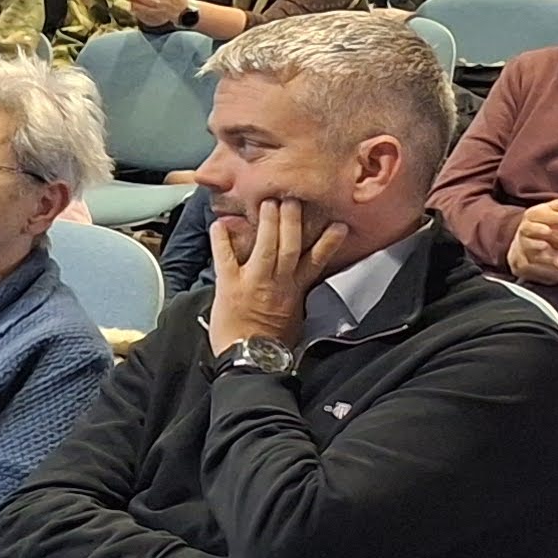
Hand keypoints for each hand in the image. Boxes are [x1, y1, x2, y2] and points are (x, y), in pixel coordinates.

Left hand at [206, 196, 347, 353]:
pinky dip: (222, 240)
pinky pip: (225, 257)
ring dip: (267, 223)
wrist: (251, 358)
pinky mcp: (230, 284)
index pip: (316, 260)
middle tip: (293, 199)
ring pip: (265, 246)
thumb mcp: (295, 319)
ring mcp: (254, 280)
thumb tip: (298, 287)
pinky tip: (219, 223)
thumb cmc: (273, 343)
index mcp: (296, 289)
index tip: (339, 225)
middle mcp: (277, 281)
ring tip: (268, 202)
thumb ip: (296, 297)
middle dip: (293, 221)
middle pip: (290, 245)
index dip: (328, 242)